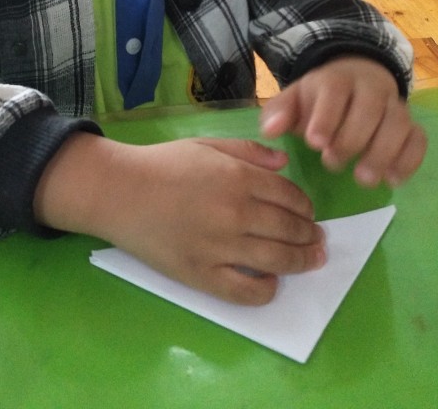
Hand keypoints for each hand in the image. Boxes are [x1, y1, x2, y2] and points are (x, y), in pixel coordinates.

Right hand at [34, 134, 324, 304]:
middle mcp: (236, 213)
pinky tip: (272, 283)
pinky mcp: (201, 276)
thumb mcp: (208, 144)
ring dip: (302, 262)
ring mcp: (220, 248)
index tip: (309, 213)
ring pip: (277, 261)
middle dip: (311, 236)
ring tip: (311, 261)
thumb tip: (284, 163)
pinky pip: (246, 292)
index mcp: (238, 178)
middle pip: (290, 230)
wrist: (119, 191)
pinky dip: (267, 290)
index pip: (291, 197)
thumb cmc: (163, 164)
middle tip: (317, 240)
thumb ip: (249, 151)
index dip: (307, 207)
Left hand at [258, 56, 425, 187]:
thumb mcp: (294, 100)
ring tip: (363, 179)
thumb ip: (279, 113)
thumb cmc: (318, 100)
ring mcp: (394, 106)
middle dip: (351, 138)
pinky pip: (419, 139)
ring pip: (397, 123)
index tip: (315, 142)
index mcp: (336, 79)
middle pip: (369, 107)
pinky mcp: (411, 126)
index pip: (335, 91)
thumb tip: (270, 130)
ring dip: (382, 153)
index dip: (327, 116)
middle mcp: (370, 88)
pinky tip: (392, 180)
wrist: (354, 82)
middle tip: (331, 163)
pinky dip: (409, 160)